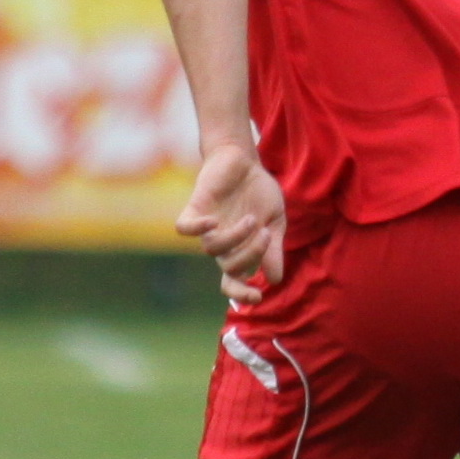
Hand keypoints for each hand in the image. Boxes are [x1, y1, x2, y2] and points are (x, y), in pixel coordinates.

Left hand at [176, 143, 285, 303]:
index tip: (258, 297)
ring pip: (213, 249)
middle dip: (250, 256)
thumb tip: (275, 279)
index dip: (241, 293)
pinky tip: (213, 221)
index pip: (233, 281)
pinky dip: (196, 228)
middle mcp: (221, 243)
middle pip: (228, 268)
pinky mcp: (196, 209)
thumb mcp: (275, 221)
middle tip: (266, 236)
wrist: (244, 160)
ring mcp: (207, 228)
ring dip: (236, 237)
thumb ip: (274, 248)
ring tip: (253, 219)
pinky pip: (185, 228)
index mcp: (239, 250)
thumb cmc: (258, 192)